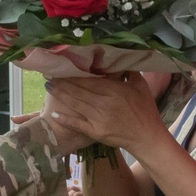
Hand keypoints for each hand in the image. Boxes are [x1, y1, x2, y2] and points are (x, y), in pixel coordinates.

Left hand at [47, 72, 164, 157]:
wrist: (147, 137)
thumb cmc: (145, 111)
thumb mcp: (141, 86)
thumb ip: (130, 72)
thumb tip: (120, 58)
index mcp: (115, 90)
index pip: (89, 80)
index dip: (74, 74)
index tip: (63, 68)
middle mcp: (105, 103)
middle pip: (79, 91)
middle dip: (63, 83)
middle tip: (48, 75)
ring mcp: (99, 118)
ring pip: (76, 104)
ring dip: (60, 96)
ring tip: (48, 87)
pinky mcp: (96, 132)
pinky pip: (77, 124)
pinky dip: (65, 119)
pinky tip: (53, 113)